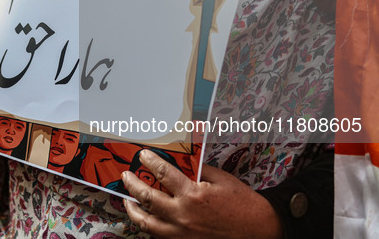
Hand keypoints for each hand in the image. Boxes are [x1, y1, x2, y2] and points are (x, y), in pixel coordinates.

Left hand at [123, 150, 281, 238]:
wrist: (259, 230)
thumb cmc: (242, 204)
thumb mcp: (220, 179)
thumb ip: (197, 170)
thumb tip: (179, 162)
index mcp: (193, 195)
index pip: (162, 174)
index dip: (150, 162)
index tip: (142, 155)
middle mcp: (183, 216)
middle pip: (147, 198)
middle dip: (133, 185)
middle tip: (126, 176)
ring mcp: (181, 233)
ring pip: (146, 222)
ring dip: (133, 209)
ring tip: (127, 200)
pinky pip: (158, 236)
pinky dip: (148, 226)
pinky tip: (145, 218)